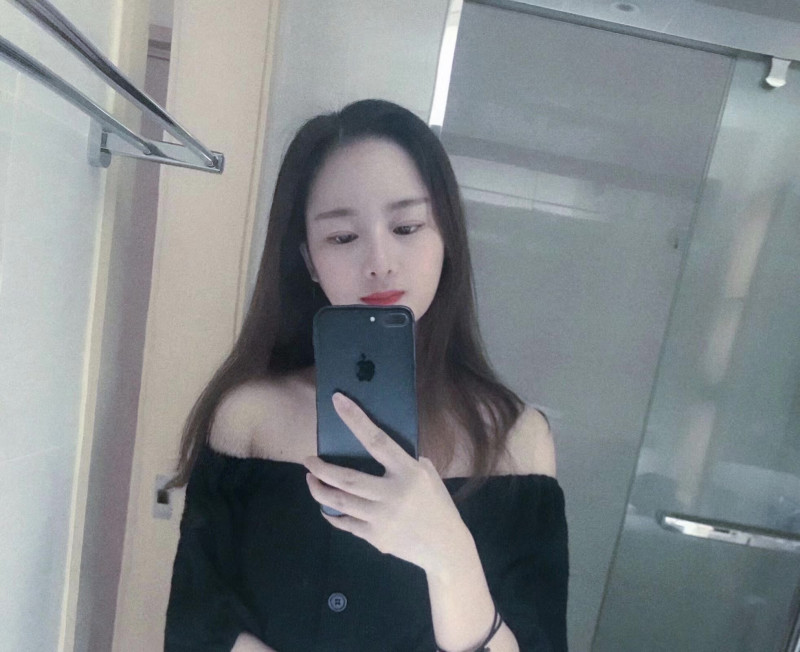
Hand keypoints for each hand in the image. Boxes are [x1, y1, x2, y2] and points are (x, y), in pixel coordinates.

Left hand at [304, 392, 471, 572]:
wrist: (446, 548)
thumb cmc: (437, 504)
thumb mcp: (427, 475)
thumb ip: (404, 461)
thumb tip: (375, 446)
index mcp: (408, 472)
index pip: (376, 440)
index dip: (355, 419)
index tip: (336, 401)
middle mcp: (393, 494)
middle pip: (346, 478)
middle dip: (321, 468)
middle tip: (308, 460)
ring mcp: (382, 518)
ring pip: (339, 502)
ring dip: (319, 490)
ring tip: (311, 480)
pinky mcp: (376, 538)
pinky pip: (345, 523)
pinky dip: (332, 513)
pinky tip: (327, 506)